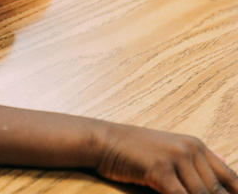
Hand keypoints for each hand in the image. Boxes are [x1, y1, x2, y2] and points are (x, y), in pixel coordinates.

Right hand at [96, 123, 237, 193]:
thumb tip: (226, 162)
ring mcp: (176, 158)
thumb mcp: (168, 149)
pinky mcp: (160, 170)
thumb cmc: (134, 149)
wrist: (104, 140)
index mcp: (195, 145)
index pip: (230, 178)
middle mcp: (190, 149)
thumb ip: (196, 159)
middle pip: (218, 191)